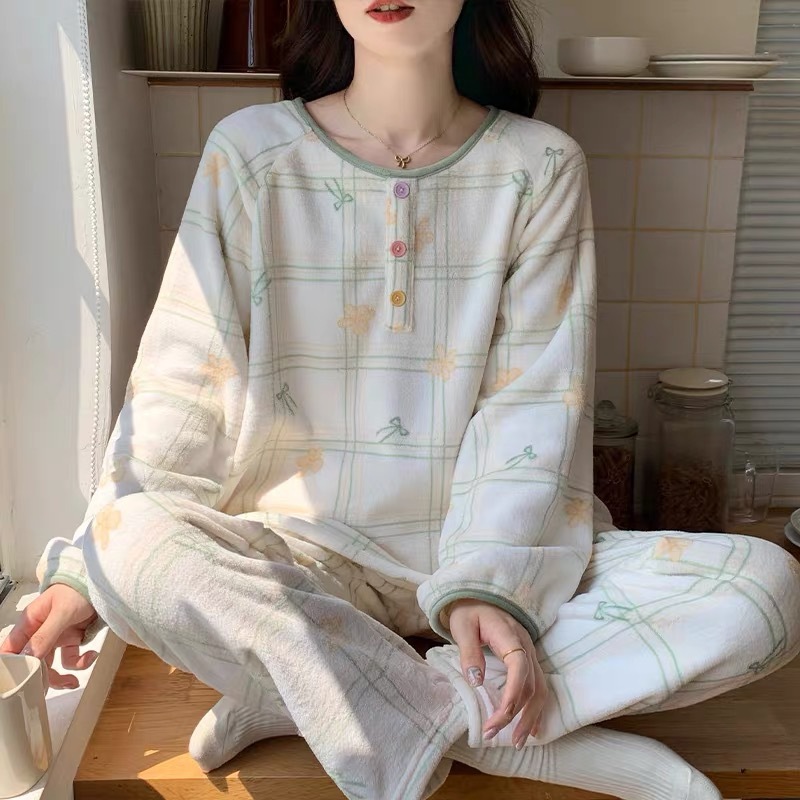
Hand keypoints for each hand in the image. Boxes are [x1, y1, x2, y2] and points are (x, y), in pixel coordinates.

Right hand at [0, 584, 98, 688]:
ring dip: (61, 676)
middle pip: (31, 663)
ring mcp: (55, 638)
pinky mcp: (71, 640)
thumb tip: (28, 658)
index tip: (19, 684)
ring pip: (50, 665)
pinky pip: (71, 659)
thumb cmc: (77, 590)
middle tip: (48, 690)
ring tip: (73, 682)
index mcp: (29, 623)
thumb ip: (45, 635)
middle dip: (41, 678)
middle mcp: (38, 633)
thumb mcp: (61, 612)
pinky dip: (81, 662)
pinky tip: (91, 655)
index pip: (10, 650)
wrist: (102, 585)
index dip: (12, 668)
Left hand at [447, 598, 546, 747]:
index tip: (498, 717)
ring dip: (531, 716)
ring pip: (540, 688)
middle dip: (517, 714)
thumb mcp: (462, 626)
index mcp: (509, 635)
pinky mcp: (528, 659)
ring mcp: (531, 652)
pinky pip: (539, 685)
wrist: (481, 595)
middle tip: (495, 734)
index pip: (519, 667)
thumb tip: (476, 682)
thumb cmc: (469, 610)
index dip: (512, 695)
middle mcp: (526, 645)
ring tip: (519, 741)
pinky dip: (537, 708)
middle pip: (532, 684)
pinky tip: (533, 727)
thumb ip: (469, 652)